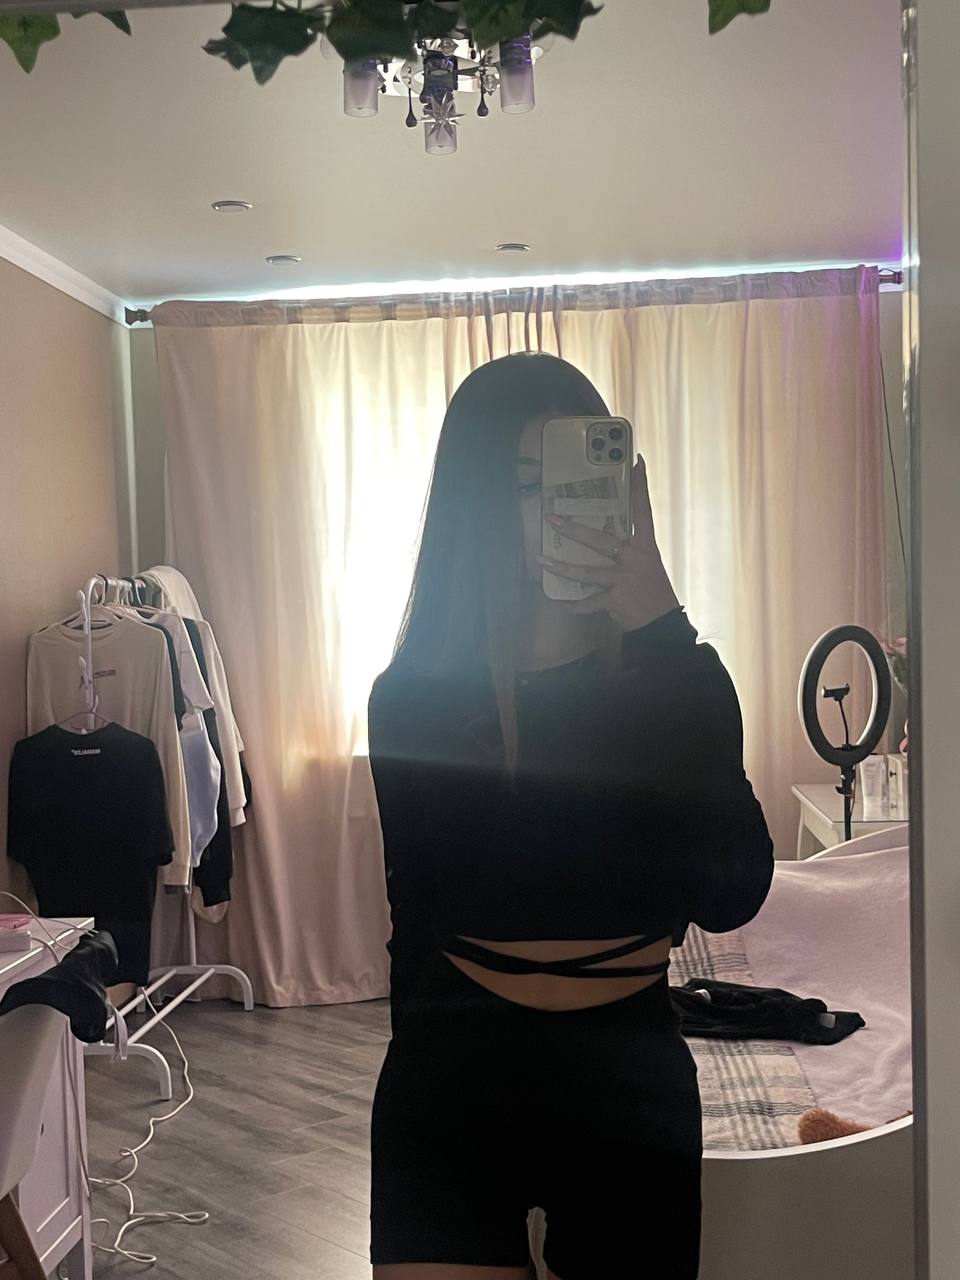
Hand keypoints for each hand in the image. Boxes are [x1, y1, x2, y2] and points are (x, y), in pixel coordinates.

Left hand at [537, 455, 679, 630]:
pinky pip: (589, 601)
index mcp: (645, 547)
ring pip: (587, 572)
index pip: (643, 511)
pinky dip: (575, 604)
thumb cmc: (653, 590)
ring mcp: (624, 580)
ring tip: (542, 561)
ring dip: (562, 568)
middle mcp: (635, 560)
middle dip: (572, 530)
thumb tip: (602, 539)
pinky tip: (562, 603)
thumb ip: (627, 550)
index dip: (640, 487)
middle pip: (600, 540)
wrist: (662, 622)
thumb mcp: (647, 564)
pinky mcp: (615, 600)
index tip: (636, 464)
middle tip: (552, 519)